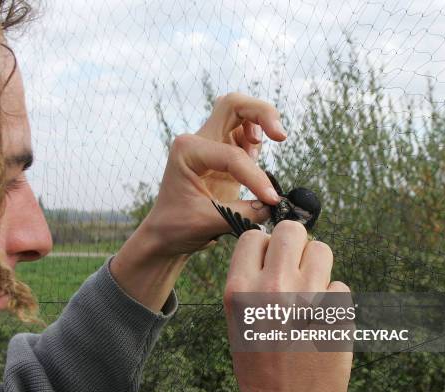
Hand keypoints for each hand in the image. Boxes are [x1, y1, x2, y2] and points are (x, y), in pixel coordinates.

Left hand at [141, 92, 287, 255]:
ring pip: (240, 112)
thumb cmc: (177, 226)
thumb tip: (273, 205)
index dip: (256, 178)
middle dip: (262, 113)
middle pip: (234, 105)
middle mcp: (197, 140)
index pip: (233, 156)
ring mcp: (210, 143)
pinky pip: (244, 133)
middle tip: (280, 136)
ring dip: (260, 122)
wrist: (164, 234)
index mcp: (187, 150)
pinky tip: (255, 159)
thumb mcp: (208, 223)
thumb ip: (243, 213)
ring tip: (268, 146)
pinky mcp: (221, 153)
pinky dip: (256, 139)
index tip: (270, 200)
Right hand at [224, 221, 351, 391]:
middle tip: (298, 267)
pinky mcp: (337, 314)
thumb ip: (251, 283)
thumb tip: (275, 249)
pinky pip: (340, 286)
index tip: (271, 263)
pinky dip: (334, 300)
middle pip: (293, 231)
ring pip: (323, 250)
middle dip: (297, 244)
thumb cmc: (259, 368)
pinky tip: (323, 322)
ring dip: (319, 267)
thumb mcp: (238, 323)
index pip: (254, 237)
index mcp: (239, 290)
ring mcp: (307, 300)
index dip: (265, 247)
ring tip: (312, 295)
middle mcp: (272, 288)